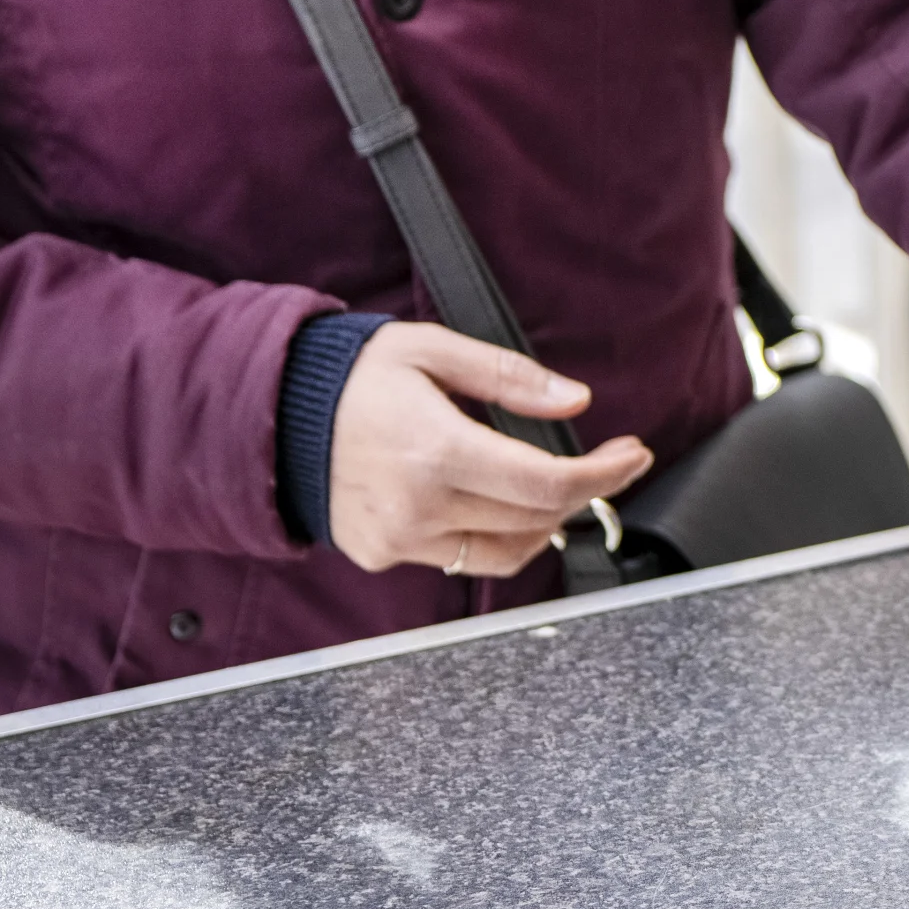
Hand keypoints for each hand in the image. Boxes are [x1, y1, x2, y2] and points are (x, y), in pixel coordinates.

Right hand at [326, 322, 654, 577]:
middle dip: (586, 491)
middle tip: (612, 461)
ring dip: (545, 521)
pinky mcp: (382, 555)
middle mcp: (417, 506)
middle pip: (534, 519)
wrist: (275, 414)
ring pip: (505, 551)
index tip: (633, 455)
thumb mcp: (433, 350)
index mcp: (434, 450)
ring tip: (557, 483)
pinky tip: (499, 501)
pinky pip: (462, 558)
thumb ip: (510, 377)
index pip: (544, 483)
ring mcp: (397, 539)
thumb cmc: (355, 374)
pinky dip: (496, 534)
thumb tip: (576, 401)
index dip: (603, 475)